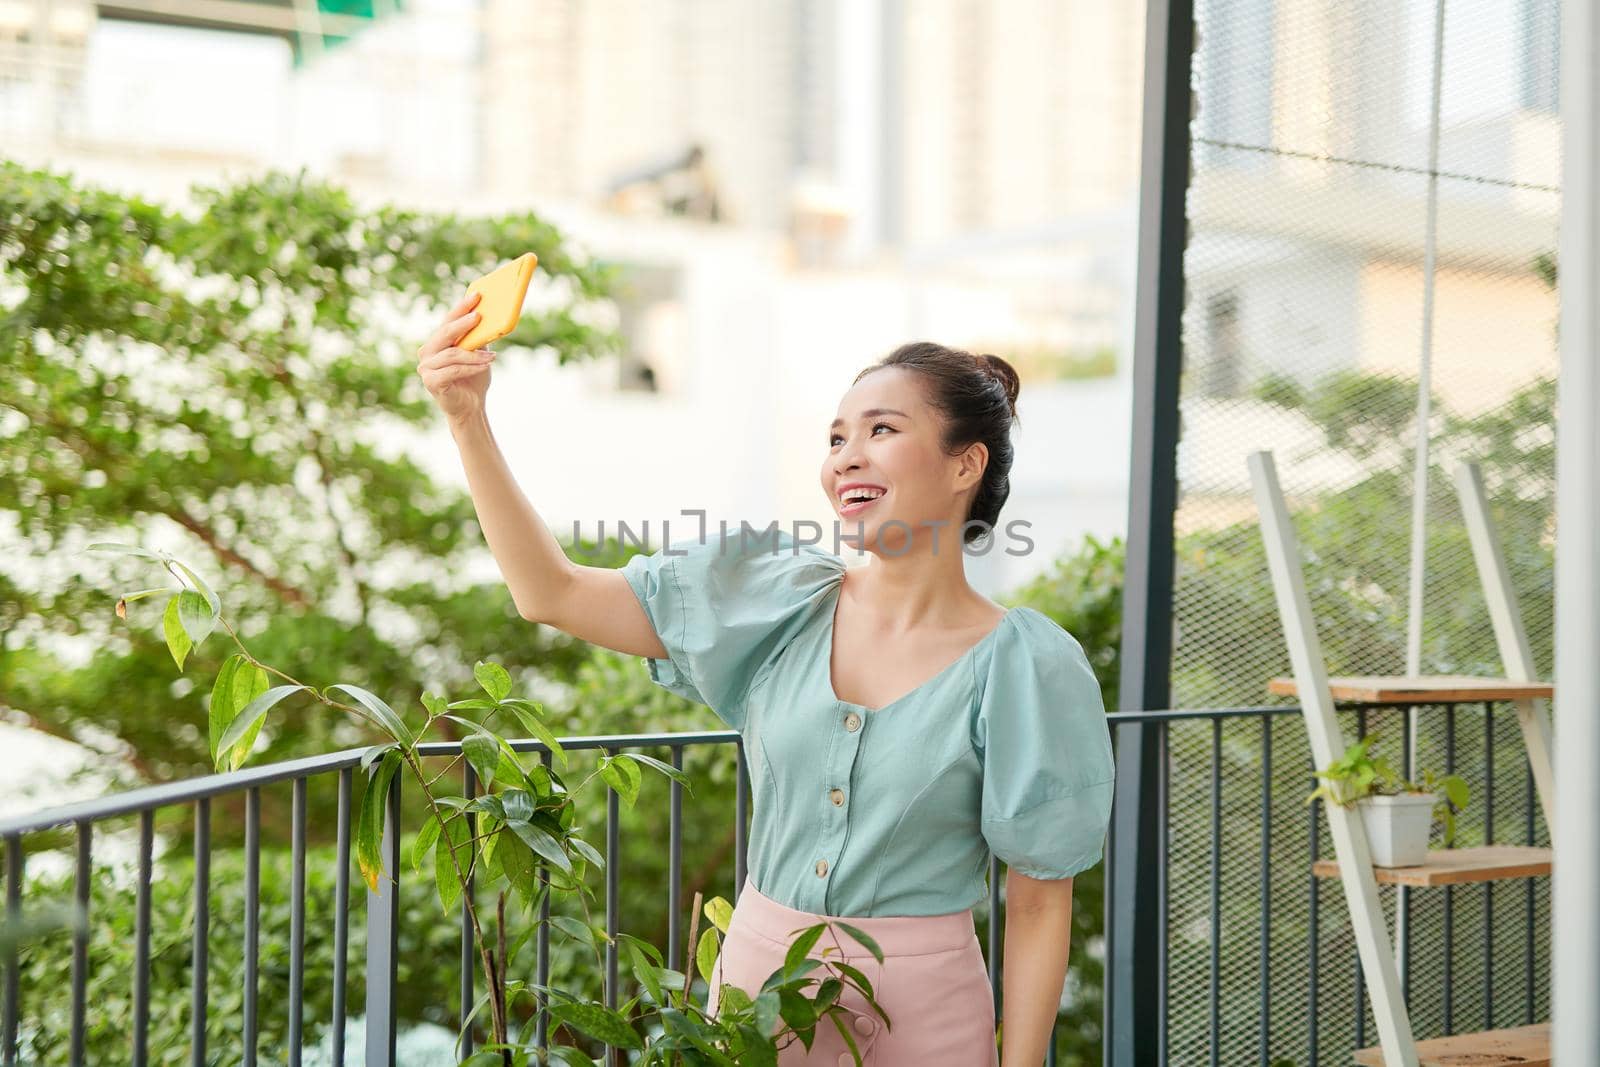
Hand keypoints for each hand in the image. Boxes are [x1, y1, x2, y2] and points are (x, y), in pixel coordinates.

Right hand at [416, 289, 494, 423]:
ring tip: (492, 357)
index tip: (476, 295)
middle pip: (445, 333)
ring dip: (474, 354)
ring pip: (451, 354)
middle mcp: (427, 352)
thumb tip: (490, 316)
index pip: (447, 320)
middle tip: (479, 316)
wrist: (471, 407)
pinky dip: (471, 367)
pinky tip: (486, 365)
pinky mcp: (431, 382)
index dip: (461, 307)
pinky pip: (453, 370)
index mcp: (437, 342)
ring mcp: (426, 368)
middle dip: (463, 324)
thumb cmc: (474, 379)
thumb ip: (478, 337)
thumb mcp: (478, 354)